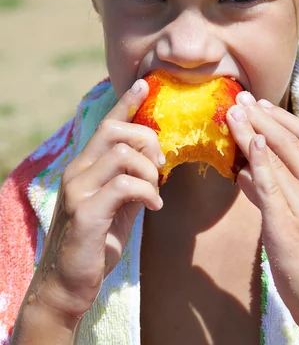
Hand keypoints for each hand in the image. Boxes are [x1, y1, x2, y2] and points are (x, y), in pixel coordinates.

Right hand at [29, 79, 163, 320]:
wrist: (68, 285)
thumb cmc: (96, 243)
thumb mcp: (118, 206)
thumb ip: (131, 181)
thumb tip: (154, 163)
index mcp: (84, 167)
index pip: (105, 125)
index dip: (125, 103)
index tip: (143, 84)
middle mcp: (76, 171)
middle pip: (114, 130)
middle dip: (146, 139)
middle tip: (160, 164)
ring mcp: (77, 190)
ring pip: (122, 154)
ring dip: (149, 171)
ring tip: (155, 193)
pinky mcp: (85, 212)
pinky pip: (124, 185)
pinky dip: (147, 191)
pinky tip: (154, 207)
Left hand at [226, 94, 298, 339]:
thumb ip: (275, 189)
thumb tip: (244, 169)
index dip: (281, 115)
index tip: (259, 103)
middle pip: (291, 139)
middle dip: (262, 115)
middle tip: (239, 99)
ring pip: (279, 156)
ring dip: (253, 130)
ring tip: (233, 113)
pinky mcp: (288, 225)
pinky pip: (271, 185)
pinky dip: (260, 161)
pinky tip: (248, 144)